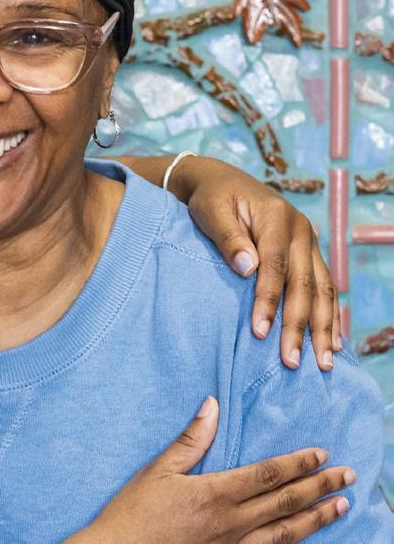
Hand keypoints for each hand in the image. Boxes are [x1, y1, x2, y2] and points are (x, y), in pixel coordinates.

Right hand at [77, 396, 352, 543]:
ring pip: (285, 534)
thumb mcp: (156, 470)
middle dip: (319, 486)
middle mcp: (231, 524)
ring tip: (341, 507)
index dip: (297, 463)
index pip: (268, 474)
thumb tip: (212, 405)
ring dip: (317, 519)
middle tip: (348, 476)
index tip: (322, 455)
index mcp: (215, 493)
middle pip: (285, 502)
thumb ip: (191, 440)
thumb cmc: (129, 515)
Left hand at [175, 155, 339, 370]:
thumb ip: (228, 238)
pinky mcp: (308, 254)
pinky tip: (332, 341)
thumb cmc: (212, 198)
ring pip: (323, 290)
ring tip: (324, 362)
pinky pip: (325, 287)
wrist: (223, 181)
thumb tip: (247, 268)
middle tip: (293, 362)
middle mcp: (302, 231)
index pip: (276, 266)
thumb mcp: (211, 211)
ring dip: (324, 327)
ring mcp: (309, 243)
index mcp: (277, 218)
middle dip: (300, 326)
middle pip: (305, 284)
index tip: (260, 332)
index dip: (269, 300)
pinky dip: (329, 315)